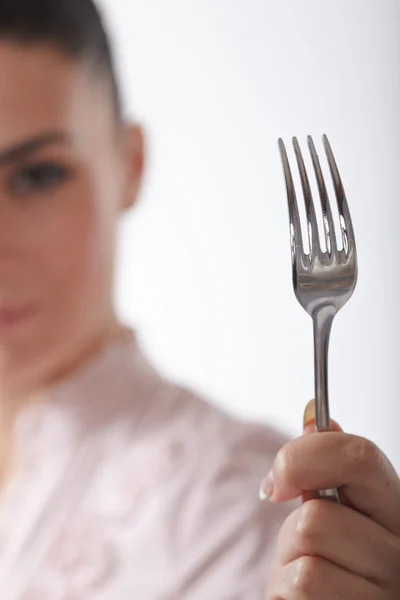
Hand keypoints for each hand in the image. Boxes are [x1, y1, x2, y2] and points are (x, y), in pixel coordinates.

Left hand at [262, 400, 399, 598]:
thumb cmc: (329, 560)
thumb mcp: (327, 505)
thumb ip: (324, 463)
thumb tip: (314, 418)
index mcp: (393, 508)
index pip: (360, 456)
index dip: (303, 458)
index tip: (278, 481)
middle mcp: (399, 553)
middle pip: (316, 516)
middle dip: (294, 530)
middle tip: (305, 546)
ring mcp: (384, 592)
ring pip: (305, 557)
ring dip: (290, 566)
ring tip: (312, 579)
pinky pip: (300, 588)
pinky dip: (287, 594)